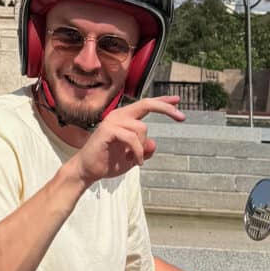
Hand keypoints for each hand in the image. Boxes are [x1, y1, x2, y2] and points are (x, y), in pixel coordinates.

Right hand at [70, 96, 184, 188]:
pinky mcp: (108, 130)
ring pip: (141, 128)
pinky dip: (137, 152)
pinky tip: (135, 162)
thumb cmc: (107, 162)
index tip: (177, 99)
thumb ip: (144, 150)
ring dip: (142, 147)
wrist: (87, 170)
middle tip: (182, 117)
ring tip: (136, 160)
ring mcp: (112, 121)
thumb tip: (154, 144)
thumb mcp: (132, 158)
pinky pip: (132, 138)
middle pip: (146, 104)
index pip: (146, 105)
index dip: (162, 102)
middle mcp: (119, 115)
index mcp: (124, 118)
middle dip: (166, 108)